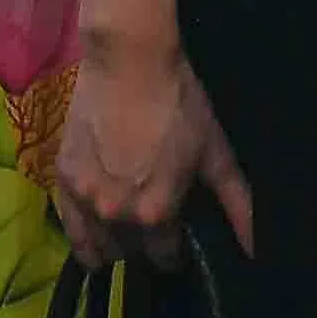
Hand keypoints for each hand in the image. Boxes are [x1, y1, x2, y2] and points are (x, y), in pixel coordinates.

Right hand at [54, 0, 251, 265]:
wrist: (128, 61)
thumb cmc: (178, 103)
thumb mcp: (214, 153)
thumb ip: (236, 204)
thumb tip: (255, 249)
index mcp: (155, 214)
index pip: (165, 256)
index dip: (175, 249)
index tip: (179, 237)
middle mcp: (116, 215)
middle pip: (131, 251)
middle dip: (144, 244)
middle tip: (153, 223)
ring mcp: (83, 198)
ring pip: (98, 244)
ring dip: (114, 243)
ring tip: (125, 229)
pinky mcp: (61, 179)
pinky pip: (68, 226)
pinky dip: (82, 236)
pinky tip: (93, 239)